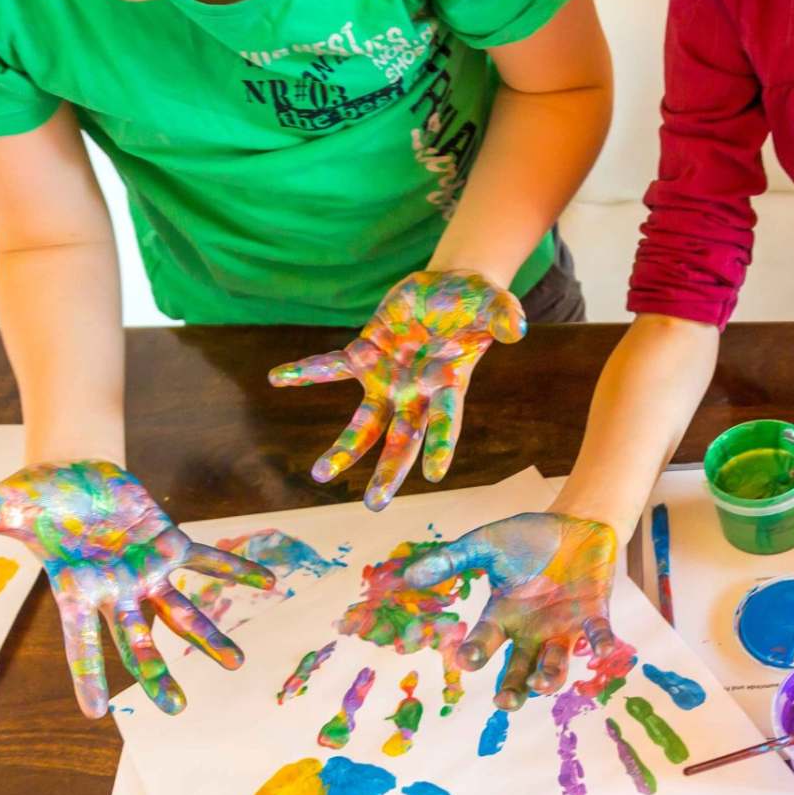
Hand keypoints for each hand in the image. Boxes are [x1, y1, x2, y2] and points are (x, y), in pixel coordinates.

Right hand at [0, 461, 273, 717]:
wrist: (69, 473)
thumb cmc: (34, 498)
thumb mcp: (3, 505)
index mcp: (76, 591)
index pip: (80, 642)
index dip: (88, 676)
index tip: (98, 716)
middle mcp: (116, 591)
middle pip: (138, 640)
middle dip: (156, 673)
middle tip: (177, 708)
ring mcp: (146, 572)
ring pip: (181, 611)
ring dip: (209, 636)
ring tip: (238, 662)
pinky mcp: (169, 545)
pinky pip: (207, 560)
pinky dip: (235, 567)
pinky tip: (267, 581)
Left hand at [269, 270, 525, 510]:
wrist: (451, 289)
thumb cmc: (478, 303)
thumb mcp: (495, 303)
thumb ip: (504, 316)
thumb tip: (516, 329)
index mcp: (449, 385)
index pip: (445, 421)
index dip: (441, 445)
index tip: (434, 476)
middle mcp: (416, 393)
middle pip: (401, 440)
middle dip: (388, 472)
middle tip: (374, 505)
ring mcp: (388, 379)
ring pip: (364, 424)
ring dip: (344, 450)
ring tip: (319, 475)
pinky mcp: (366, 355)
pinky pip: (332, 367)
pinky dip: (306, 372)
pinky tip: (278, 378)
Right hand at [402, 513, 627, 710]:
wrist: (573, 524)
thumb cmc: (527, 539)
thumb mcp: (486, 544)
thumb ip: (452, 559)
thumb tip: (408, 575)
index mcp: (502, 616)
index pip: (484, 642)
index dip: (475, 653)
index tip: (466, 659)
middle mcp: (531, 631)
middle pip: (518, 672)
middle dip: (512, 690)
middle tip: (505, 701)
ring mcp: (563, 627)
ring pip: (554, 665)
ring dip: (549, 677)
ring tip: (541, 682)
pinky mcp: (593, 615)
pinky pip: (597, 635)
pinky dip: (602, 644)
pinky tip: (606, 651)